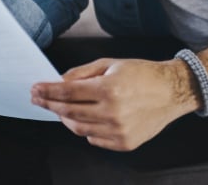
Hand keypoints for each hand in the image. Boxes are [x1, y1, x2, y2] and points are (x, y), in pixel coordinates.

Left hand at [30, 58, 198, 150]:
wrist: (172, 91)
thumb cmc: (142, 74)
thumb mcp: (110, 64)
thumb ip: (82, 73)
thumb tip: (58, 81)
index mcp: (109, 89)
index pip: (67, 93)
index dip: (47, 91)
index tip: (35, 89)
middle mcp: (113, 112)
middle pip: (69, 112)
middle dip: (49, 105)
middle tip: (38, 99)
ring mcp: (119, 130)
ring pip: (79, 128)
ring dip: (64, 118)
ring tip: (60, 109)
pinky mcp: (125, 143)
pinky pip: (94, 139)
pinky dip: (85, 129)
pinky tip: (85, 118)